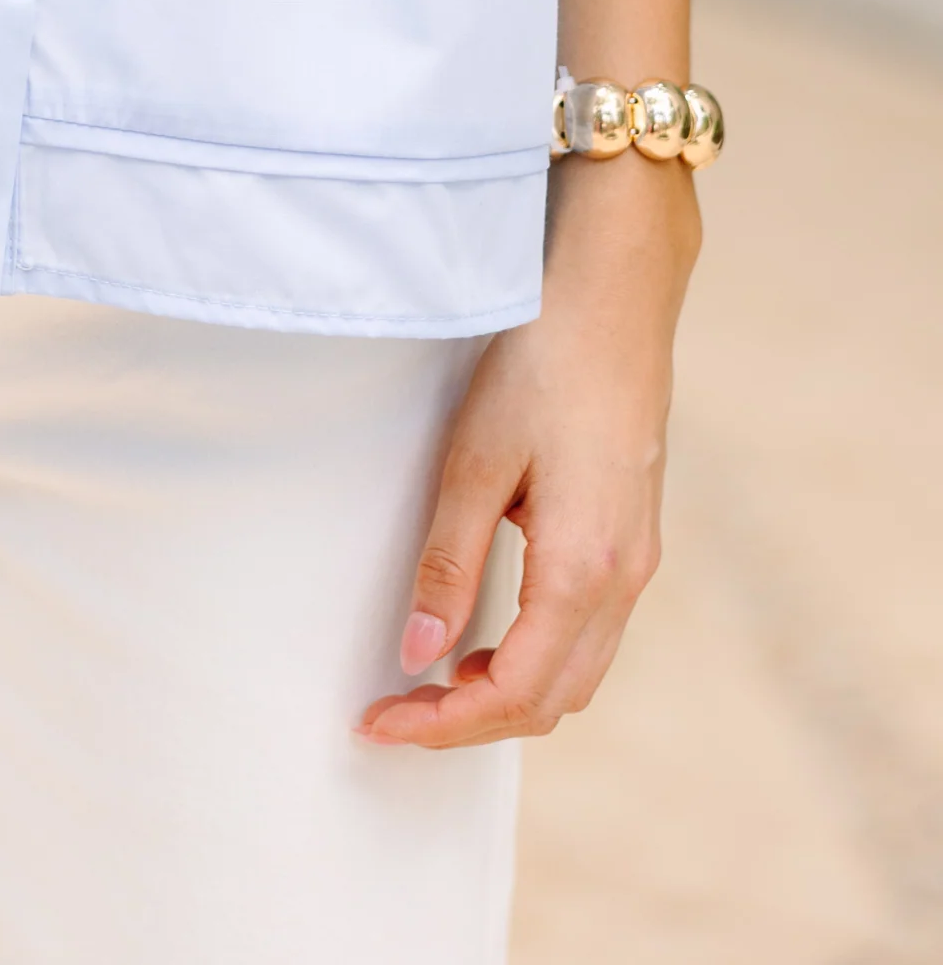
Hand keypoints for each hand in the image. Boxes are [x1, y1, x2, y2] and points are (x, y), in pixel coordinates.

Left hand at [356, 152, 699, 748]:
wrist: (615, 290)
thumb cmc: (541, 361)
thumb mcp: (474, 461)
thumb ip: (448, 564)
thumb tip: (417, 655)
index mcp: (584, 569)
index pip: (514, 693)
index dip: (443, 725)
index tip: (378, 722)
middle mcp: (626, 578)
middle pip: (552, 699)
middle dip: (472, 722)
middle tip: (396, 711)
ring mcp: (639, 556)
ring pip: (579, 672)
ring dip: (509, 691)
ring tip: (434, 678)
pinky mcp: (635, 531)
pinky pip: (592, 630)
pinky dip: (539, 655)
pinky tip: (489, 628)